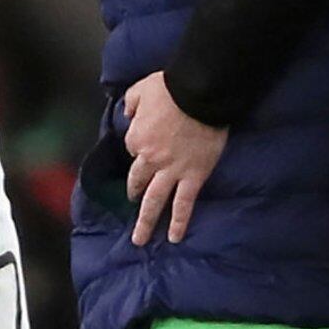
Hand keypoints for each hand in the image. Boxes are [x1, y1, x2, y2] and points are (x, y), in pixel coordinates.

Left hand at [124, 71, 228, 244]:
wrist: (200, 94)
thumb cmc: (171, 89)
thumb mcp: (142, 88)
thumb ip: (131, 102)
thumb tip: (128, 112)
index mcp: (137, 138)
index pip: (133, 148)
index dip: (139, 146)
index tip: (147, 143)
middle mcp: (150, 160)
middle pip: (137, 181)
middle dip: (132, 193)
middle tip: (130, 204)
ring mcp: (172, 171)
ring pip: (155, 200)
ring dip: (146, 221)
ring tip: (140, 239)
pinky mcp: (194, 177)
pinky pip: (184, 203)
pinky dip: (179, 221)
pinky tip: (174, 237)